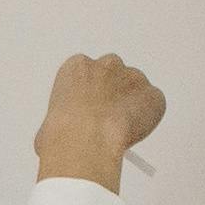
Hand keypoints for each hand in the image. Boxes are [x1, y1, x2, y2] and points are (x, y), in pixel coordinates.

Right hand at [34, 53, 165, 191]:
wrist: (85, 139)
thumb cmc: (62, 131)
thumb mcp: (51, 119)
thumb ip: (67, 114)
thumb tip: (69, 131)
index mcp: (78, 67)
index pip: (88, 75)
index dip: (90, 96)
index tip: (90, 111)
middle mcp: (107, 65)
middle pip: (115, 76)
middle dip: (113, 95)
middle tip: (106, 120)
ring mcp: (133, 77)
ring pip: (136, 89)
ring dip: (131, 105)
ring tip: (118, 129)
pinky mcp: (153, 95)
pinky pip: (153, 105)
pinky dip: (147, 118)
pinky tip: (131, 132)